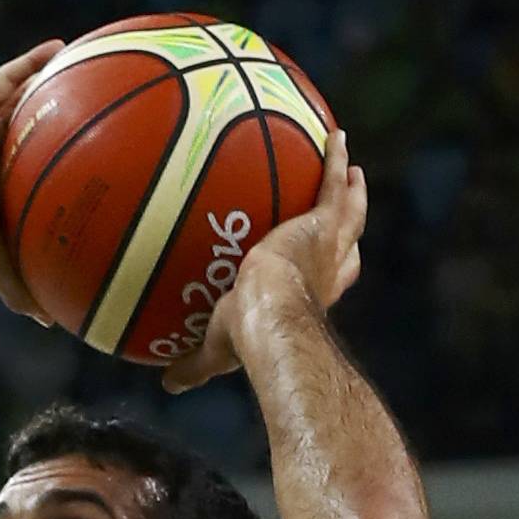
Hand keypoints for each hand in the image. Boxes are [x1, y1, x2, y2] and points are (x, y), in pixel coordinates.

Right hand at [0, 40, 64, 322]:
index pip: (18, 163)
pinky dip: (32, 61)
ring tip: (74, 57)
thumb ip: (18, 285)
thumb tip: (51, 321)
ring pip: (13, 94)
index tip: (79, 146)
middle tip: (83, 88)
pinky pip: (8, 76)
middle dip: (38, 104)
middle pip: (17, 122)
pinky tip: (59, 47)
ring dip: (38, 75)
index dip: (41, 153)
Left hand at [163, 130, 366, 394]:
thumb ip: (194, 365)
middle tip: (350, 202)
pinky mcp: (321, 221)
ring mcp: (328, 243)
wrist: (268, 313)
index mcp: (310, 297)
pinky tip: (334, 135)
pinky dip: (336, 158)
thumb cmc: (245, 339)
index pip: (330, 281)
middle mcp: (327, 270)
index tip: (332, 260)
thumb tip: (167, 384)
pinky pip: (331, 180)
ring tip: (350, 164)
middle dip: (351, 223)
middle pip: (349, 242)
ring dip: (351, 186)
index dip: (334, 270)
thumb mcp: (215, 350)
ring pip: (349, 208)